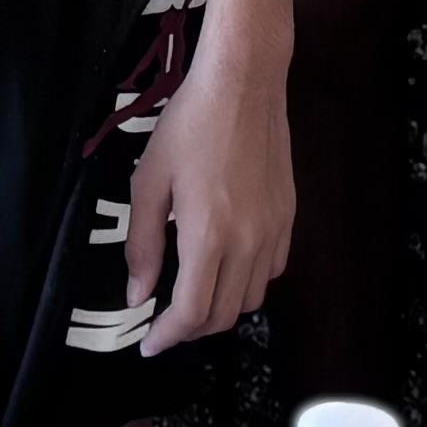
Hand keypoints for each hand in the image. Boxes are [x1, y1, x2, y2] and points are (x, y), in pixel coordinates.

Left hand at [124, 44, 293, 352]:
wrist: (244, 82)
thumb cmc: (189, 125)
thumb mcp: (150, 181)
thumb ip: (143, 244)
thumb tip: (138, 294)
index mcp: (208, 235)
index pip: (192, 312)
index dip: (168, 336)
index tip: (150, 344)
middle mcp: (247, 242)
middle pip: (223, 315)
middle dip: (191, 328)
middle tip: (166, 321)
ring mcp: (273, 230)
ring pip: (251, 298)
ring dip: (221, 308)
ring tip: (195, 293)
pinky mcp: (289, 216)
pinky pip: (272, 270)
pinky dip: (248, 282)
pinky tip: (228, 264)